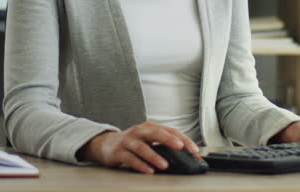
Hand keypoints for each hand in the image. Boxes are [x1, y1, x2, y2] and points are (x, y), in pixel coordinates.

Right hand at [79, 121, 198, 173]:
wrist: (105, 144)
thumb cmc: (132, 142)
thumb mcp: (148, 140)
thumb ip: (164, 146)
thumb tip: (186, 157)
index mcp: (150, 127)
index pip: (170, 130)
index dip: (183, 139)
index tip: (194, 150)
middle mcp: (139, 131)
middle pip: (155, 132)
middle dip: (169, 139)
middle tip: (181, 147)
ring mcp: (128, 141)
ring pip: (142, 147)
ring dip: (154, 156)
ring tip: (165, 165)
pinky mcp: (118, 152)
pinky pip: (130, 158)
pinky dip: (140, 165)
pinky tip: (148, 171)